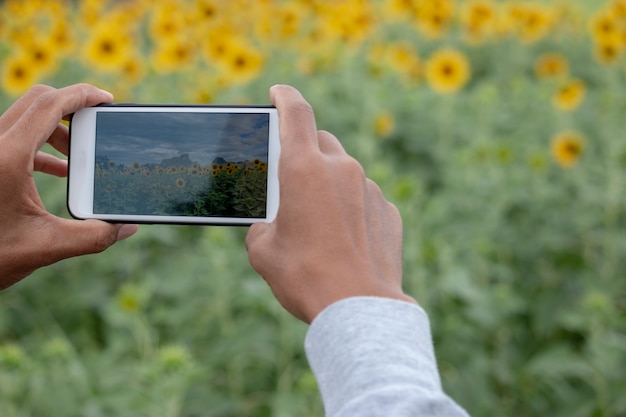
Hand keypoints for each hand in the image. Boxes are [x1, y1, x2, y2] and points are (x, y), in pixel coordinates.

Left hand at [0, 84, 137, 289]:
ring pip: (23, 118)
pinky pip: (13, 136)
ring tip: (78, 155)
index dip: (82, 95)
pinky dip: (38, 144)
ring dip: (54, 130)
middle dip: (71, 109)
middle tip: (96, 126)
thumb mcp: (46, 247)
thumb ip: (92, 236)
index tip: (106, 99)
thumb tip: (126, 227)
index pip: (49, 106)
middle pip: (36, 102)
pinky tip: (57, 170)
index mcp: (7, 157)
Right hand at [246, 85, 415, 322]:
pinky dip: (353, 208)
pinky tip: (344, 240)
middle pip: (321, 142)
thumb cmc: (304, 277)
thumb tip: (272, 224)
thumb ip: (262, 224)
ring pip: (345, 172)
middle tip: (293, 182)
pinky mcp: (389, 212)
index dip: (284, 97)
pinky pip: (366, 198)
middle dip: (306, 153)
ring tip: (320, 223)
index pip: (295, 112)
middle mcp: (341, 169)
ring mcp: (370, 189)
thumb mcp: (262, 251)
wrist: (357, 309)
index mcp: (303, 169)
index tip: (278, 92)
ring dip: (330, 185)